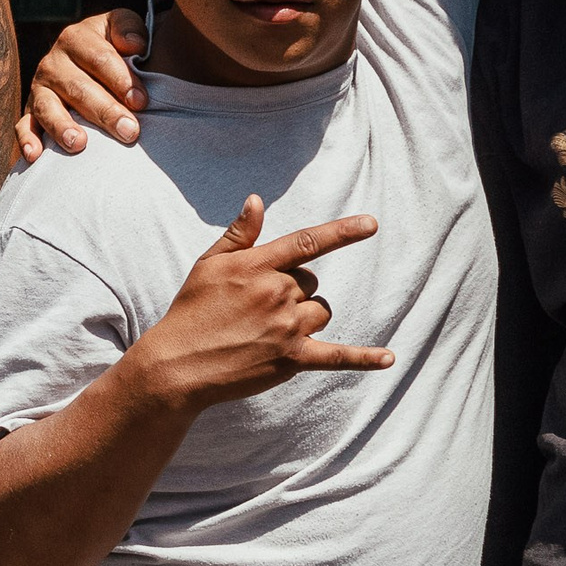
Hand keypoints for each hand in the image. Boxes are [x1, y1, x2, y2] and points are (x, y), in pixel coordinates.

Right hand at [15, 9, 149, 158]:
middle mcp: (54, 62)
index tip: (140, 102)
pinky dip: (27, 140)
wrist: (88, 63)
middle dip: (105, 111)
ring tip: (79, 144)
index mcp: (77, 38)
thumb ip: (128, 28)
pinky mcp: (31, 112)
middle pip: (78, 88)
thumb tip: (134, 44)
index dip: (121, 79)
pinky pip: (24, 126)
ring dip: (62, 126)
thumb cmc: (113, 48)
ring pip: (48, 108)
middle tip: (129, 131)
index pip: (100, 58)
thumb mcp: (120, 28)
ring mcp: (40, 88)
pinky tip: (35, 155)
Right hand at [126, 198, 393, 408]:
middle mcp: (276, 292)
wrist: (177, 365)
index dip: (342, 231)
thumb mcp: (207, 265)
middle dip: (293, 291)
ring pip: (320, 311)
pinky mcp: (291, 359)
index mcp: (256, 265)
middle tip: (256, 309)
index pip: (308, 242)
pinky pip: (337, 356)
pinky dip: (364, 358)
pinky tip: (389, 358)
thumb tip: (256, 200)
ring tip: (268, 331)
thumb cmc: (190, 312)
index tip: (371, 223)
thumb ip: (238, 235)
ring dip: (306, 317)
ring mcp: (286, 326)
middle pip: (310, 283)